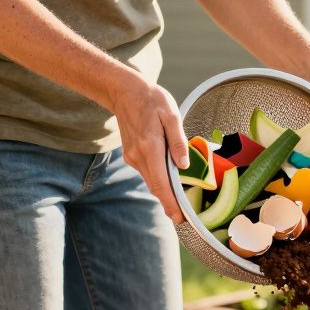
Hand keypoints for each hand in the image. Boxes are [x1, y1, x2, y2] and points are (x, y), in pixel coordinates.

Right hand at [111, 77, 189, 222]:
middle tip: (183, 218)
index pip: (161, 182)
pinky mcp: (131, 155)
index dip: (170, 202)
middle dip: (168, 203)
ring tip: (179, 202)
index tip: (178, 217)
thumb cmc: (151, 99)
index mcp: (150, 146)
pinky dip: (158, 180)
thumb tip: (184, 165)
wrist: (124, 92)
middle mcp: (138, 156)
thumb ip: (178, 141)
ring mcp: (132, 156)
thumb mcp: (171, 114)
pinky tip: (169, 181)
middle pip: (155, 186)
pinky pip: (147, 172)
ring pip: (151, 181)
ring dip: (163, 192)